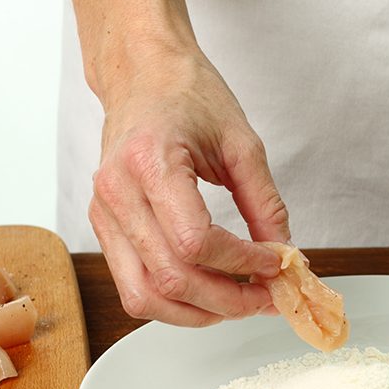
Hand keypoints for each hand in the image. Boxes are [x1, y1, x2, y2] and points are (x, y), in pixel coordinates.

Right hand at [88, 47, 287, 325]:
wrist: (141, 75)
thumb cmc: (187, 96)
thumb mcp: (242, 143)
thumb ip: (266, 205)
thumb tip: (286, 255)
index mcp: (150, 162)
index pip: (195, 242)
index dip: (243, 263)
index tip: (277, 264)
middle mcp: (117, 192)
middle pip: (170, 279)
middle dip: (227, 300)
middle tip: (266, 297)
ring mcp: (103, 214)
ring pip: (145, 297)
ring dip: (199, 313)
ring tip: (239, 302)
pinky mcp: (103, 228)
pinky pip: (134, 289)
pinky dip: (174, 305)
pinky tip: (208, 294)